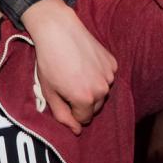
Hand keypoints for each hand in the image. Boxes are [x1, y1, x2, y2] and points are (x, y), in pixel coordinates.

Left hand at [22, 0, 116, 134]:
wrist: (58, 31)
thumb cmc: (49, 62)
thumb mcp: (49, 92)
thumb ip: (62, 115)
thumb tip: (76, 131)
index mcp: (85, 99)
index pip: (83, 119)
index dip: (70, 112)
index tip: (61, 98)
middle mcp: (102, 89)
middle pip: (94, 108)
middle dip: (81, 103)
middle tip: (66, 86)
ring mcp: (110, 75)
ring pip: (101, 93)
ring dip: (90, 90)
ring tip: (74, 74)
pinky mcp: (113, 63)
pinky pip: (106, 78)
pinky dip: (97, 76)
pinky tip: (83, 64)